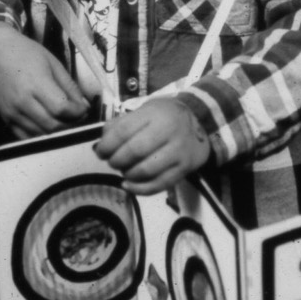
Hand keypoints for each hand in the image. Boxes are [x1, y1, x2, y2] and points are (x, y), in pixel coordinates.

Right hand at [0, 23, 92, 136]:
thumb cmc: (26, 54)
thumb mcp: (53, 63)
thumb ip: (69, 86)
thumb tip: (83, 106)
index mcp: (36, 82)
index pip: (61, 108)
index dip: (77, 112)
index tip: (82, 109)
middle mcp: (22, 100)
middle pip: (52, 125)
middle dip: (70, 125)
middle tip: (77, 117)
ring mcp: (12, 112)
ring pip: (41, 135)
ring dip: (57, 132)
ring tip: (64, 120)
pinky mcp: (6, 119)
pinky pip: (26, 137)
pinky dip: (41, 136)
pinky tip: (48, 125)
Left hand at [95, 97, 211, 193]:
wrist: (200, 122)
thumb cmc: (165, 116)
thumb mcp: (145, 110)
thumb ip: (123, 123)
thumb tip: (103, 141)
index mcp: (155, 113)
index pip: (124, 130)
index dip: (107, 144)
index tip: (100, 152)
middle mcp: (169, 130)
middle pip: (135, 150)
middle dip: (117, 160)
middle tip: (112, 162)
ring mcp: (179, 151)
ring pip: (146, 170)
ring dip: (128, 174)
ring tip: (123, 171)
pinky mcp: (184, 168)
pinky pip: (159, 184)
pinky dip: (139, 189)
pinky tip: (128, 185)